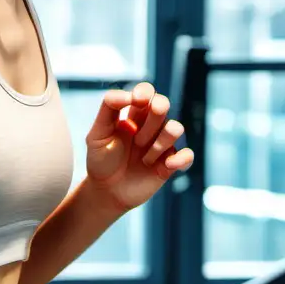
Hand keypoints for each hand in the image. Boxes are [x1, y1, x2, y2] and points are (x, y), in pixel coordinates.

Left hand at [85, 82, 193, 209]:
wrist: (106, 192)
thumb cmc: (101, 160)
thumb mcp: (97, 134)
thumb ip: (108, 110)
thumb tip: (127, 94)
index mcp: (133, 114)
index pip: (146, 92)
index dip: (145, 92)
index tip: (136, 101)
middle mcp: (150, 126)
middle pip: (163, 104)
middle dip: (157, 111)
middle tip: (139, 133)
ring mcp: (161, 144)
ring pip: (176, 128)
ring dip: (160, 141)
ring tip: (144, 157)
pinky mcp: (170, 164)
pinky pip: (187, 155)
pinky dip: (181, 159)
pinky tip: (166, 165)